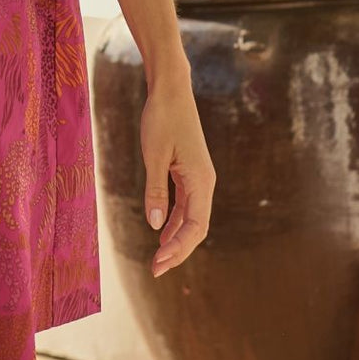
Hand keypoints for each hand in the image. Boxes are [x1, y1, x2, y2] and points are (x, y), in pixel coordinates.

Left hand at [140, 70, 215, 277]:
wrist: (171, 90)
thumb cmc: (162, 118)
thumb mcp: (153, 155)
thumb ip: (156, 191)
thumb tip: (155, 226)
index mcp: (201, 181)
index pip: (195, 227)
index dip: (178, 249)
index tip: (158, 263)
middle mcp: (205, 182)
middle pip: (196, 228)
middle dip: (178, 250)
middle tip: (156, 269)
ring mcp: (199, 177)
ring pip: (191, 218)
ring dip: (176, 238)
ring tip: (158, 258)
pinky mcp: (190, 171)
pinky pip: (186, 204)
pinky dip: (174, 220)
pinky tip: (162, 231)